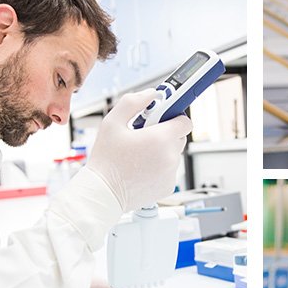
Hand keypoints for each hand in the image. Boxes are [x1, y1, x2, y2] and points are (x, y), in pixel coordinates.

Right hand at [84, 90, 192, 212]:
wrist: (103, 193)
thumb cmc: (106, 160)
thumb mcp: (112, 122)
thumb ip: (133, 102)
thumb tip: (151, 94)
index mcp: (160, 138)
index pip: (185, 121)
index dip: (173, 116)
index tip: (162, 117)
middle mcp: (170, 156)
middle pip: (179, 137)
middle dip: (164, 133)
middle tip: (143, 136)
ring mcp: (171, 173)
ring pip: (174, 154)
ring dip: (162, 151)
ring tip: (139, 155)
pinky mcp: (168, 186)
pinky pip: (169, 170)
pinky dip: (159, 167)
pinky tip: (141, 169)